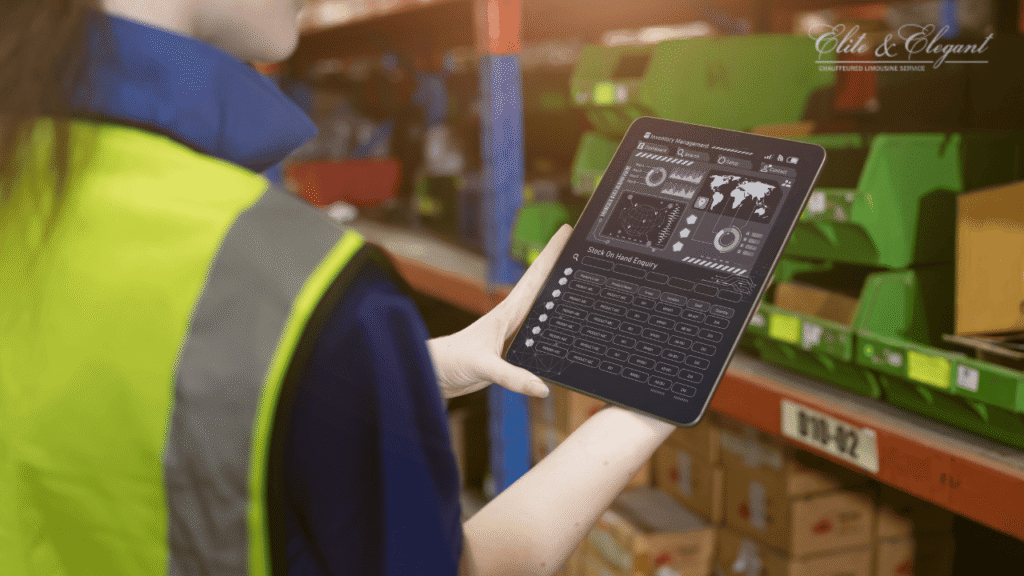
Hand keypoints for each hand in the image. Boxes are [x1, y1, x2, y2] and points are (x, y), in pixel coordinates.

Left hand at [428, 224, 571, 398]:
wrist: (436, 373)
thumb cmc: (452, 360)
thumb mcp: (484, 366)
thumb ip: (512, 376)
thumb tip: (541, 387)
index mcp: (508, 312)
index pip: (535, 276)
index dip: (552, 252)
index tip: (566, 230)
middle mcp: (513, 317)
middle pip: (542, 284)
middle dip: (560, 262)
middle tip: (580, 242)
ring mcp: (513, 332)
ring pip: (542, 306)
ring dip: (557, 291)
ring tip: (577, 275)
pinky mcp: (512, 349)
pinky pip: (539, 333)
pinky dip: (553, 326)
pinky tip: (563, 327)